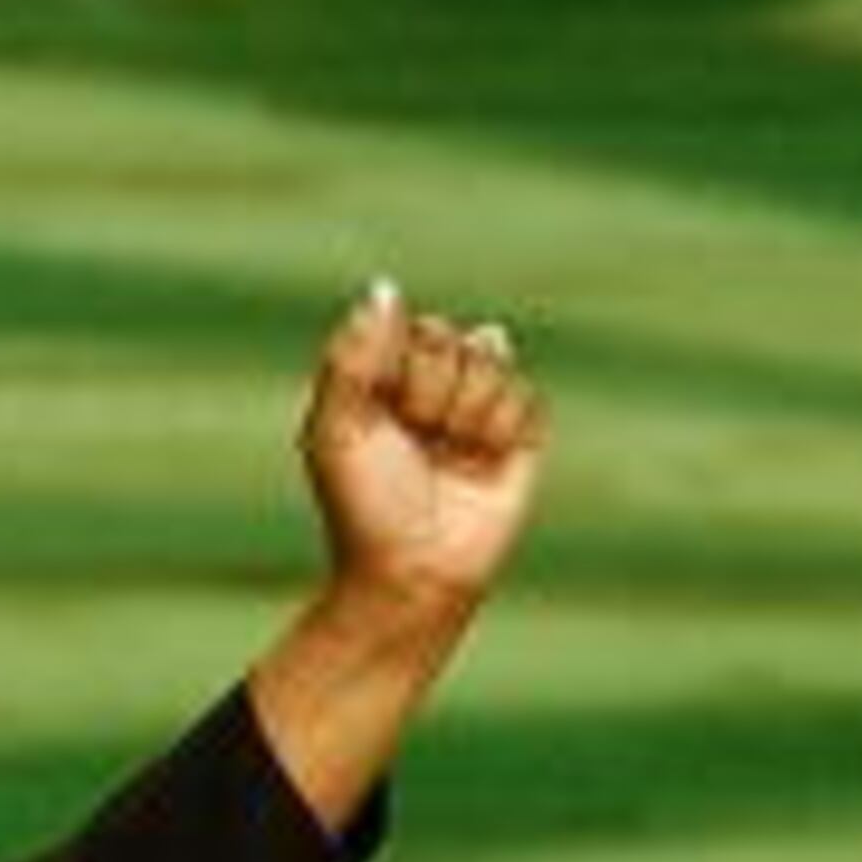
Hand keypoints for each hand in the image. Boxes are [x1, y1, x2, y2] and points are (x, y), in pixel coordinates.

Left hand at [297, 280, 547, 617]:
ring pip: (493, 358)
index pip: (410, 324)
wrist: (411, 574)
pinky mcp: (521, 435)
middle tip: (416, 439)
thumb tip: (384, 287)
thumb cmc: (364, 507)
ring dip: (464, 412)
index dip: (398, 367)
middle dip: (431, 388)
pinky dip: (499, 431)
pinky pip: (525, 395)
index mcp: (388, 378)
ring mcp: (480, 407)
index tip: (382, 414)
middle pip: (453, 334)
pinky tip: (481, 464)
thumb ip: (352, 355)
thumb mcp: (336, 429)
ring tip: (447, 456)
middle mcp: (436, 384)